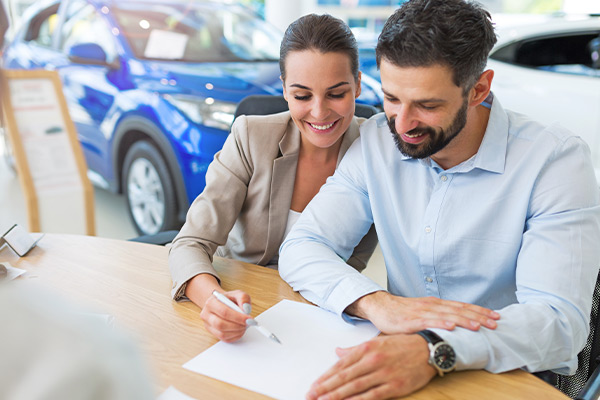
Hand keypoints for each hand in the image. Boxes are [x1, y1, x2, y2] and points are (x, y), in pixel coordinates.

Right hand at [184, 274, 252, 341]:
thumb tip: (246, 309)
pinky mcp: (212, 333)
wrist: (220, 303)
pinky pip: (224, 339)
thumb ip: (243, 298)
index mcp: (211, 303)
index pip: (224, 312)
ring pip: (222, 334)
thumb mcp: (237, 294)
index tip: (249, 319)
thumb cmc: (228, 299)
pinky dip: (235, 336)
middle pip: (221, 324)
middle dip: (237, 326)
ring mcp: (208, 325)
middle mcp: (206, 314)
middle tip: (248, 324)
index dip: (238, 317)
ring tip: (244, 326)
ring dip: (237, 332)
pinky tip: (240, 330)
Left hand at [307, 334, 434, 399]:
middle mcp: (372, 359)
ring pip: (355, 387)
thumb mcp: (377, 341)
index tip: (314, 386)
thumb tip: (338, 352)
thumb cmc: (403, 344)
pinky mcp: (395, 385)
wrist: (430, 347)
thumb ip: (355, 349)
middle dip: (325, 388)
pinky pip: (373, 395)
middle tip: (310, 396)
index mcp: (366, 348)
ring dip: (336, 395)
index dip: (325, 377)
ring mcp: (383, 373)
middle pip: (344, 377)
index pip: (340, 365)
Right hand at [346, 291, 499, 333]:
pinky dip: (441, 322)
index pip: (462, 306)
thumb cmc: (401, 312)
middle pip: (459, 310)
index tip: (495, 316)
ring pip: (447, 315)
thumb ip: (439, 317)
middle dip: (479, 316)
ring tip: (479, 325)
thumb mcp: (424, 313)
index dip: (479, 311)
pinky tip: (451, 326)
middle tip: (495, 322)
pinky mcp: (411, 320)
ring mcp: (422, 312)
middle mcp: (432, 305)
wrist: (380, 306)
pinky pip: (428, 321)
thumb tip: (458, 325)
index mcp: (436, 304)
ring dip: (464, 320)